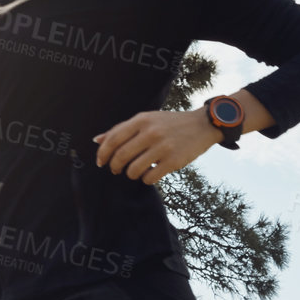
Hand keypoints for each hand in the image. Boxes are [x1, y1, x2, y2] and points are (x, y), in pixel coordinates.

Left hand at [93, 109, 223, 183]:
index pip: (113, 139)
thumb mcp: (147, 120)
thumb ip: (122, 129)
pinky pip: (150, 177)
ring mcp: (163, 147)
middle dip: (114, 167)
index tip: (100, 162)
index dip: (103, 153)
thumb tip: (97, 140)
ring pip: (134, 169)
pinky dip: (145, 179)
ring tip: (135, 171)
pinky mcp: (173, 161)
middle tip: (115, 170)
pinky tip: (149, 174)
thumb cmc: (170, 124)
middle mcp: (151, 132)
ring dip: (131, 174)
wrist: (202, 126)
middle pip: (121, 156)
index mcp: (142, 120)